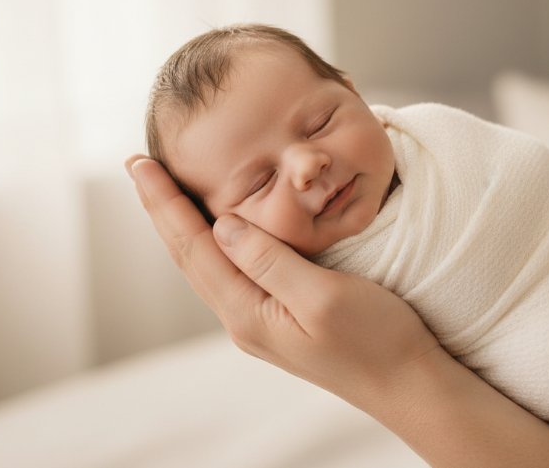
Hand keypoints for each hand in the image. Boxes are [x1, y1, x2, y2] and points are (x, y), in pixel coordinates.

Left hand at [124, 155, 441, 404]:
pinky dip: (215, 241)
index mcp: (249, 313)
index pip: (193, 247)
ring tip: (165, 191)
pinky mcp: (281, 318)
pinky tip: (218, 229)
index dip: (164, 204)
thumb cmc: (377, 341)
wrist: (408, 384)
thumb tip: (223, 224)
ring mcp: (261, 322)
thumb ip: (270, 260)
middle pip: (190, 255)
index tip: (140, 164)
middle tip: (139, 166)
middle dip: (162, 209)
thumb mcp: (324, 297)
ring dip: (183, 225)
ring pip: (208, 264)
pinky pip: (233, 272)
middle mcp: (245, 319)